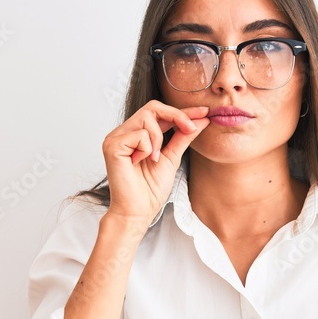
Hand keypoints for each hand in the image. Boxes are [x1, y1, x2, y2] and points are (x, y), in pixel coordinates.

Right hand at [102, 100, 209, 224]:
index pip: (159, 112)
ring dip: (158, 138)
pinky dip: (147, 149)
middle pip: (153, 107)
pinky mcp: (112, 145)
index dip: (182, 111)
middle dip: (177, 116)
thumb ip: (184, 137)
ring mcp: (116, 137)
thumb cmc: (150, 190)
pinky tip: (139, 163)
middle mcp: (124, 132)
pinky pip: (140, 134)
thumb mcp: (172, 157)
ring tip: (154, 159)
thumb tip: (202, 120)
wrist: (138, 211)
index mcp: (136, 134)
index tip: (204, 111)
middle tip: (191, 129)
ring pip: (147, 117)